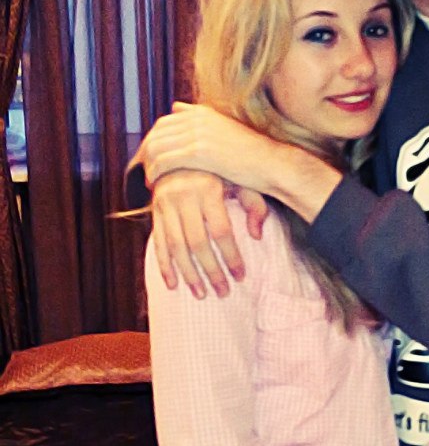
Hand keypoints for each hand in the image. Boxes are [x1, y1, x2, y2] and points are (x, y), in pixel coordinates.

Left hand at [140, 102, 272, 188]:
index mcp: (203, 113)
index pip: (164, 123)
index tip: (149, 157)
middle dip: (145, 152)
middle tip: (142, 169)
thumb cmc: (252, 155)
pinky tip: (154, 184)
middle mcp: (198, 119)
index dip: (152, 140)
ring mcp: (198, 134)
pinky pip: (165, 161)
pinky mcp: (199, 152)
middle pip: (157, 133)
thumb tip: (176, 107)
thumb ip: (199, 117)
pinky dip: (155, 173)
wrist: (271, 165)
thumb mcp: (225, 129)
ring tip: (148, 179)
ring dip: (147, 164)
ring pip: (157, 147)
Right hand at [152, 170, 249, 297]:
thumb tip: (257, 235)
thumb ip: (255, 205)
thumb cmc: (220, 170)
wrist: (182, 152)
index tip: (241, 276)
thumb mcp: (240, 180)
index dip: (231, 256)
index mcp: (208, 188)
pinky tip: (173, 284)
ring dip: (188, 274)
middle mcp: (184, 196)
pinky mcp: (154, 211)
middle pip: (198, 243)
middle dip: (211, 271)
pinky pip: (158, 242)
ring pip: (176, 247)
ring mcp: (166, 204)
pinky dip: (164, 265)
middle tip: (223, 292)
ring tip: (201, 294)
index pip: (221, 231)